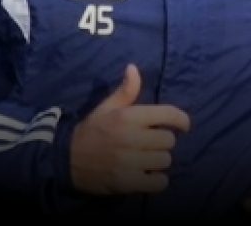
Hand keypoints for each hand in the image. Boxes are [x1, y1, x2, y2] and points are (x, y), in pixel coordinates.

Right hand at [70, 64, 190, 194]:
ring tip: (147, 160)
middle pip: (168, 140)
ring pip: (165, 161)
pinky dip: (157, 181)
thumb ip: (125, 91)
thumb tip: (134, 68)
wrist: (66, 160)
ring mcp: (130, 162)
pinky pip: (159, 183)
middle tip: (151, 144)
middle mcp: (131, 138)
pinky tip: (147, 176)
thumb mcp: (106, 107)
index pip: (168, 114)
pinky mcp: (128, 183)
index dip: (181, 120)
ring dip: (159, 161)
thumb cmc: (91, 131)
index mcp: (128, 117)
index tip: (183, 125)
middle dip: (162, 142)